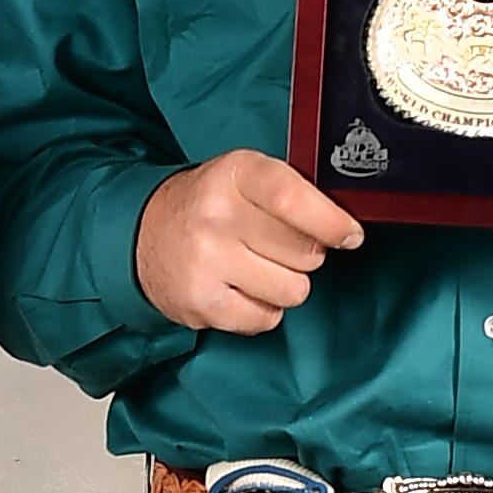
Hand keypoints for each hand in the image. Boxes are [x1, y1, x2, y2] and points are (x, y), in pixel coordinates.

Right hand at [134, 151, 365, 332]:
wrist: (143, 236)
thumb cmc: (209, 206)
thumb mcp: (245, 177)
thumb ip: (294, 191)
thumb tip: (346, 228)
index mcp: (235, 173)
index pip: (293, 199)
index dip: (332, 222)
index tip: (350, 235)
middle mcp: (217, 215)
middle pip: (305, 252)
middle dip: (305, 253)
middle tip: (278, 245)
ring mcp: (207, 262)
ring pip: (293, 290)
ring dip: (285, 284)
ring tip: (257, 268)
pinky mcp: (202, 303)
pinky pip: (267, 318)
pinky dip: (262, 309)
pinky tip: (241, 289)